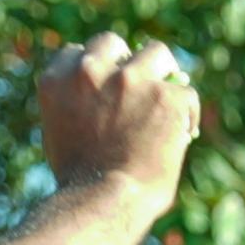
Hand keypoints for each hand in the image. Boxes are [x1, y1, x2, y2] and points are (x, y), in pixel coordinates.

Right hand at [37, 32, 198, 201]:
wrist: (104, 201)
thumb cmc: (81, 183)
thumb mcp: (60, 135)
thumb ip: (74, 106)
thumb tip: (101, 101)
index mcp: (58, 79)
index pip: (77, 53)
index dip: (94, 68)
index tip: (107, 82)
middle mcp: (90, 70)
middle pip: (111, 43)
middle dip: (125, 60)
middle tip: (140, 82)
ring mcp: (130, 79)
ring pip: (157, 54)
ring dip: (163, 73)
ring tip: (168, 98)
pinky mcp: (166, 96)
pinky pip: (185, 92)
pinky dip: (187, 112)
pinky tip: (184, 133)